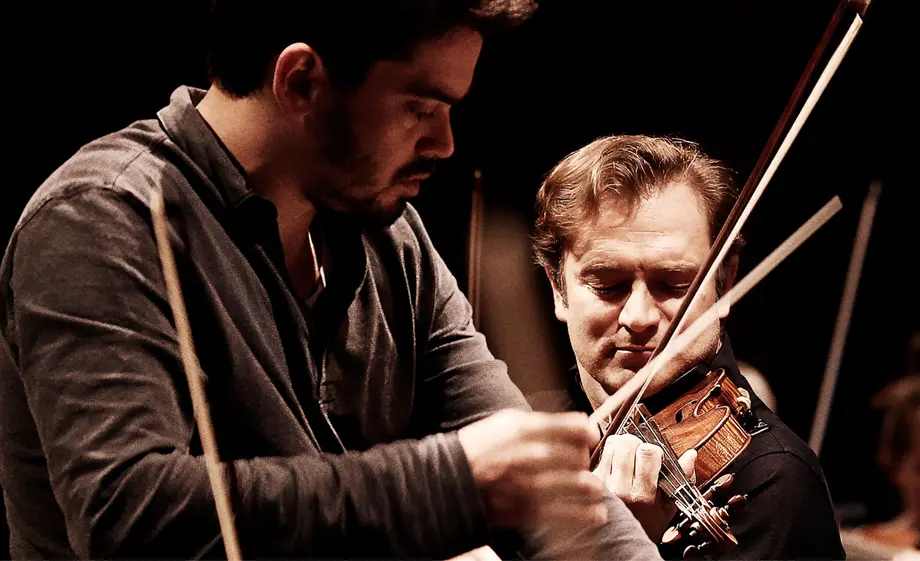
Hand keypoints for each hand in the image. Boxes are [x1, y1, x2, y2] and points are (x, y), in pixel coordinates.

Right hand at [457, 409, 606, 528]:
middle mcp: (530, 455)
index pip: (572, 428)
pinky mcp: (525, 509)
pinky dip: (584, 514)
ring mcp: (528, 483)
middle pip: (576, 456)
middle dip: (584, 460)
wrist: (449, 479)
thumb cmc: (479, 447)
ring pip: (575, 484)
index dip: (587, 432)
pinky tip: (596, 515)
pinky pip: (564, 513)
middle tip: (583, 463)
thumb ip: (539, 422)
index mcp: (524, 429)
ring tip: (594, 488)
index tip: (591, 436)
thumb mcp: (505, 422)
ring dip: (590, 487)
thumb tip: (577, 423)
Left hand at [592, 434, 696, 540]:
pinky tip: (614, 464)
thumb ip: (681, 480)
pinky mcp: (591, 480)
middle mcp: (620, 488)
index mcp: (642, 495)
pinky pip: (600, 453)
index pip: (649, 452)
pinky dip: (608, 453)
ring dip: (622, 445)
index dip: (655, 450)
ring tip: (627, 458)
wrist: (616, 542)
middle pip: (628, 443)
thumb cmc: (644, 525)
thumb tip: (690, 455)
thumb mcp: (666, 509)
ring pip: (612, 443)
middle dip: (637, 444)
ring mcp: (603, 483)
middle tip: (640, 455)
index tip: (655, 458)